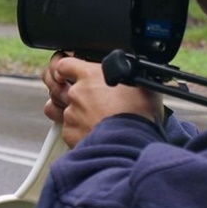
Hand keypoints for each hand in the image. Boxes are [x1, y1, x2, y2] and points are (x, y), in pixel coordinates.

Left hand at [41, 52, 162, 146]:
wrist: (132, 143)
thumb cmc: (139, 114)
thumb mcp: (142, 85)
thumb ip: (128, 76)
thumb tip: (135, 74)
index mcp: (90, 74)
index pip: (64, 64)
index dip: (65, 69)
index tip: (69, 74)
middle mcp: (77, 93)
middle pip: (64, 89)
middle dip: (74, 94)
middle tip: (92, 101)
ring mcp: (71, 114)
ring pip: (65, 110)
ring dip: (77, 113)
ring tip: (95, 120)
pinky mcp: (70, 134)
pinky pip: (69, 129)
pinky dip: (78, 131)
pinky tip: (94, 132)